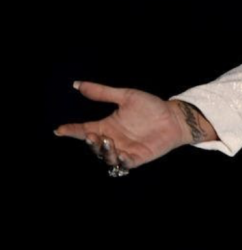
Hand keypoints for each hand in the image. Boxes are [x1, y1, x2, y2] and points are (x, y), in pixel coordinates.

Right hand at [54, 81, 189, 170]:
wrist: (174, 117)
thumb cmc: (151, 107)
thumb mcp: (126, 97)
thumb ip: (103, 93)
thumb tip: (78, 84)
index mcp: (107, 125)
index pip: (85, 130)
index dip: (72, 131)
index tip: (60, 130)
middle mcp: (113, 139)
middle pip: (93, 146)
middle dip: (90, 143)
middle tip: (93, 135)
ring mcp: (124, 149)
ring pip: (106, 157)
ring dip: (104, 152)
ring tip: (107, 141)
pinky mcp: (137, 158)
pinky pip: (125, 165)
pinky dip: (121, 161)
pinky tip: (122, 154)